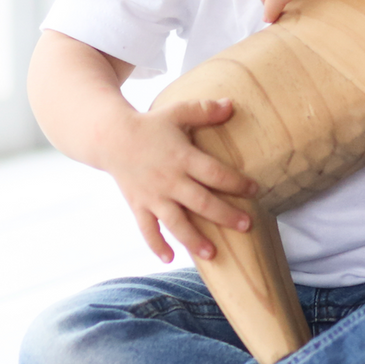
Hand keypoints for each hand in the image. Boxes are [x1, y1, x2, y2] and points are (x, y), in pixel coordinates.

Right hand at [104, 98, 258, 263]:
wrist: (110, 137)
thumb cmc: (150, 124)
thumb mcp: (177, 112)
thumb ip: (204, 110)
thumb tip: (232, 104)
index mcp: (182, 157)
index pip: (215, 173)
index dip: (236, 182)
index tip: (254, 189)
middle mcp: (169, 180)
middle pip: (201, 202)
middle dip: (225, 215)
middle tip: (247, 226)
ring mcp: (153, 196)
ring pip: (176, 222)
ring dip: (194, 239)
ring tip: (212, 253)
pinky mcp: (138, 205)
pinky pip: (147, 229)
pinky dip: (156, 245)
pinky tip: (170, 258)